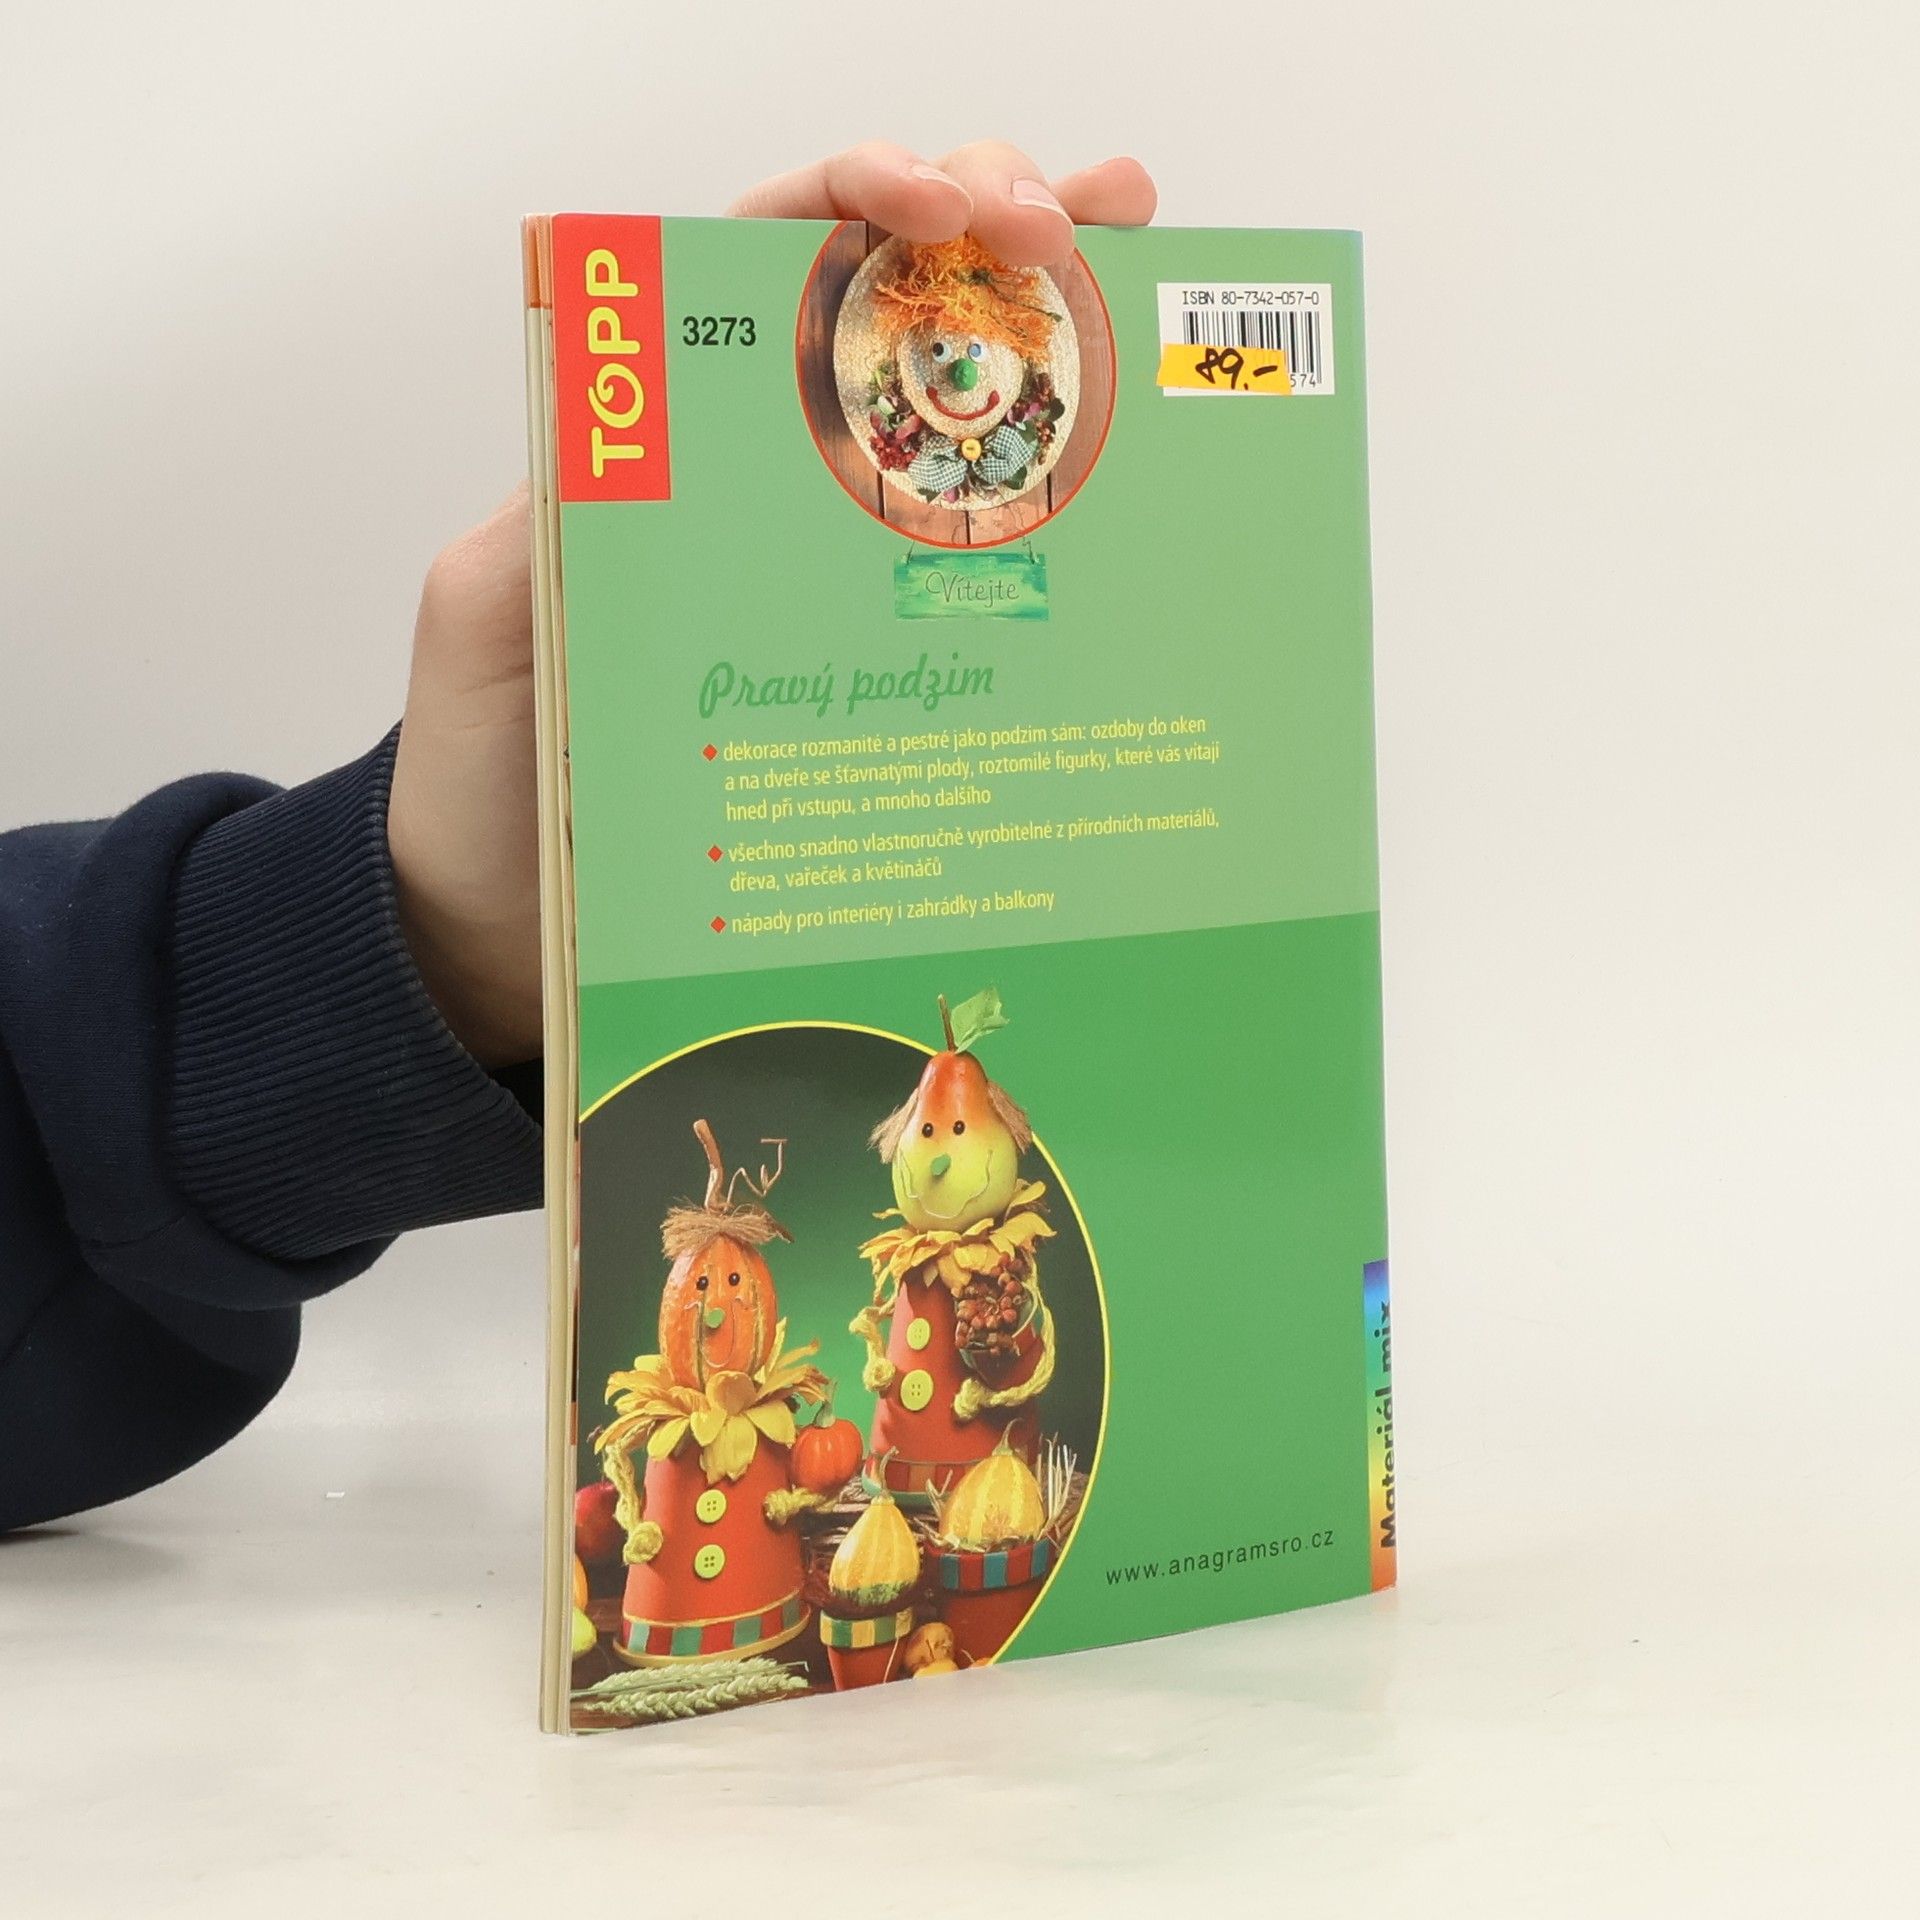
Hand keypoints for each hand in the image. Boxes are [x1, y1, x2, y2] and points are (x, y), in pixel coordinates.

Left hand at [387, 142, 1156, 1068]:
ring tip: (1134, 268)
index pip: (767, 258)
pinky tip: (1124, 459)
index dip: (858, 197)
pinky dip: (1054, 492)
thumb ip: (547, 526)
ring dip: (1053, 323)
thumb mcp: (492, 626)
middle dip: (991, 223)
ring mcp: (833, 560)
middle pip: (891, 297)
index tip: (939, 207)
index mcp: (660, 434)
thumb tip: (625, 449)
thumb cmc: (491, 774)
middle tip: (1075, 237)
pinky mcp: (879, 653)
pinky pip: (977, 556)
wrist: (517, 922)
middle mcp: (761, 476)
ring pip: (957, 404)